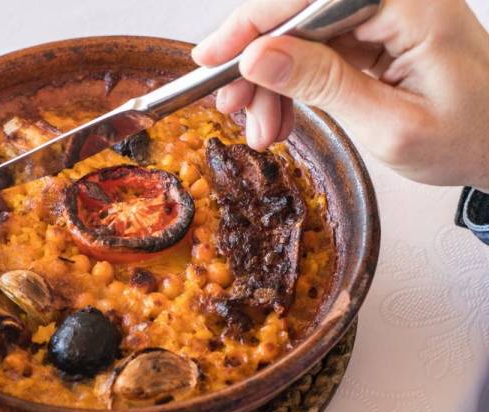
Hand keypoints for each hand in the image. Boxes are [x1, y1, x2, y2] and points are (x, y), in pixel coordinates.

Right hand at [193, 0, 488, 190]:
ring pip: (298, 37)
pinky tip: (281, 118)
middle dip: (258, 66)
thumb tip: (258, 56)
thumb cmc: (469, 136)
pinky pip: (314, 52)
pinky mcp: (373, 32)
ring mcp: (381, 12)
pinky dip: (291, 87)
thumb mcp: (390, 123)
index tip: (211, 60)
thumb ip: (322, 84)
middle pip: (295, 16)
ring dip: (271, 83)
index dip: (250, 27)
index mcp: (407, 1)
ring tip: (262, 129)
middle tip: (233, 109)